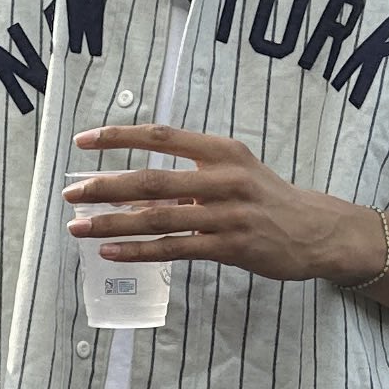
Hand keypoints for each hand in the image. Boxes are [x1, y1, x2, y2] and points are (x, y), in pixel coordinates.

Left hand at [65, 124, 373, 282]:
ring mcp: (227, 214)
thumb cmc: (267, 199)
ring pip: (158, 218)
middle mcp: (224, 178)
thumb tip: (136, 189)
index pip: (161, 137)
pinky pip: (175, 248)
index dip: (119, 137)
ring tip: (79, 227)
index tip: (83, 141)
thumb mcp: (234, 172)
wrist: (316, 230)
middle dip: (105, 187)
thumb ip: (190, 176)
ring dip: (113, 223)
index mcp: (221, 151)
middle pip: (152, 180)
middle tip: (71, 193)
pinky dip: (139, 251)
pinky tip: (111, 252)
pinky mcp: (230, 246)